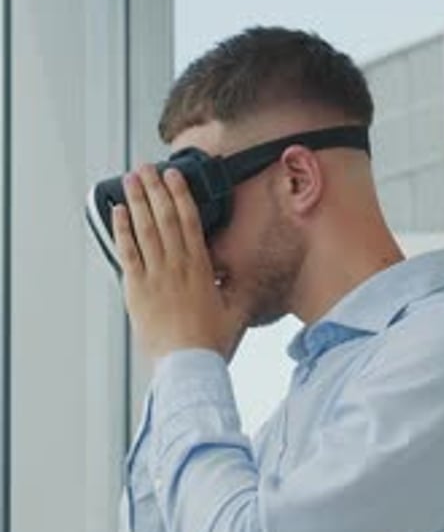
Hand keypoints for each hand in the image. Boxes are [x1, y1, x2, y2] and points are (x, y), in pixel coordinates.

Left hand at [112, 163, 247, 361]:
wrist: (188, 364)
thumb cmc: (210, 342)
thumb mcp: (235, 311)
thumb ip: (237, 289)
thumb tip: (237, 274)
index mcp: (200, 267)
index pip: (189, 220)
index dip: (180, 194)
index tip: (174, 176)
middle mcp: (176, 265)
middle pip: (164, 217)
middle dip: (155, 189)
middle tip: (146, 168)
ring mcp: (155, 275)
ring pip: (145, 229)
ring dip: (137, 201)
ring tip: (131, 179)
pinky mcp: (137, 289)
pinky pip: (127, 252)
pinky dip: (122, 230)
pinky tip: (118, 212)